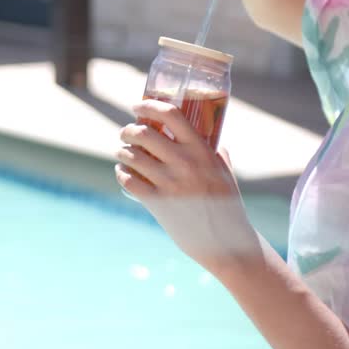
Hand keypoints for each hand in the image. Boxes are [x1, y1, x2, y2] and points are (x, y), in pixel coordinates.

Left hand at [116, 99, 260, 272]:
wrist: (226, 243)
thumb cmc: (227, 206)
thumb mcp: (226, 174)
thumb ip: (216, 154)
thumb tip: (213, 140)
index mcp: (202, 151)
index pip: (172, 115)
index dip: (149, 106)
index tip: (138, 106)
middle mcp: (185, 163)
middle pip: (144, 133)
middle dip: (128, 130)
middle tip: (126, 132)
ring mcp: (170, 183)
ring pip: (132, 156)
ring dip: (122, 151)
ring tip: (122, 152)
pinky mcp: (158, 203)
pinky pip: (129, 180)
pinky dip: (121, 172)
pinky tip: (122, 171)